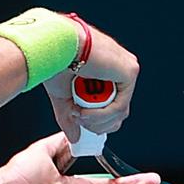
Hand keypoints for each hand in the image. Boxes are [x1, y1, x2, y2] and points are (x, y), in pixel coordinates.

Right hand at [42, 17, 138, 141]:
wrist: (54, 45)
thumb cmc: (54, 61)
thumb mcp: (63, 96)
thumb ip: (71, 117)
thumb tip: (75, 138)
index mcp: (105, 69)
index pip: (112, 104)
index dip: (97, 119)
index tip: (80, 121)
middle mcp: (120, 68)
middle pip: (118, 111)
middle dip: (98, 123)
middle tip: (79, 119)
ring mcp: (127, 69)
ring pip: (120, 111)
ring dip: (97, 120)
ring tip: (79, 113)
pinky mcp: (129, 72)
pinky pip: (121, 105)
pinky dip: (102, 114)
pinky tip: (85, 111)